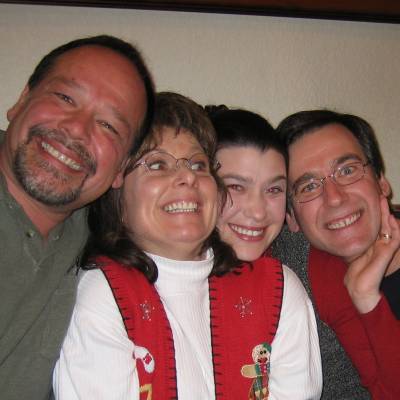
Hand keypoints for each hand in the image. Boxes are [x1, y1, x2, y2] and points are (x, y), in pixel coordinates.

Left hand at [344, 197, 399, 313]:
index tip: (370, 201)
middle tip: (380, 195)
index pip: (376, 226)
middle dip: (382, 210)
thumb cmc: (355, 274)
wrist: (360, 289)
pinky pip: (394, 238)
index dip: (375, 214)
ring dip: (387, 214)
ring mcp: (385, 248)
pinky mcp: (387, 253)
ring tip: (384, 201)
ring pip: (390, 228)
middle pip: (383, 223)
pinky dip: (394, 228)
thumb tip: (339, 230)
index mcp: (372, 244)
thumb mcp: (352, 254)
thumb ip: (353, 244)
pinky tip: (391, 219)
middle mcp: (380, 245)